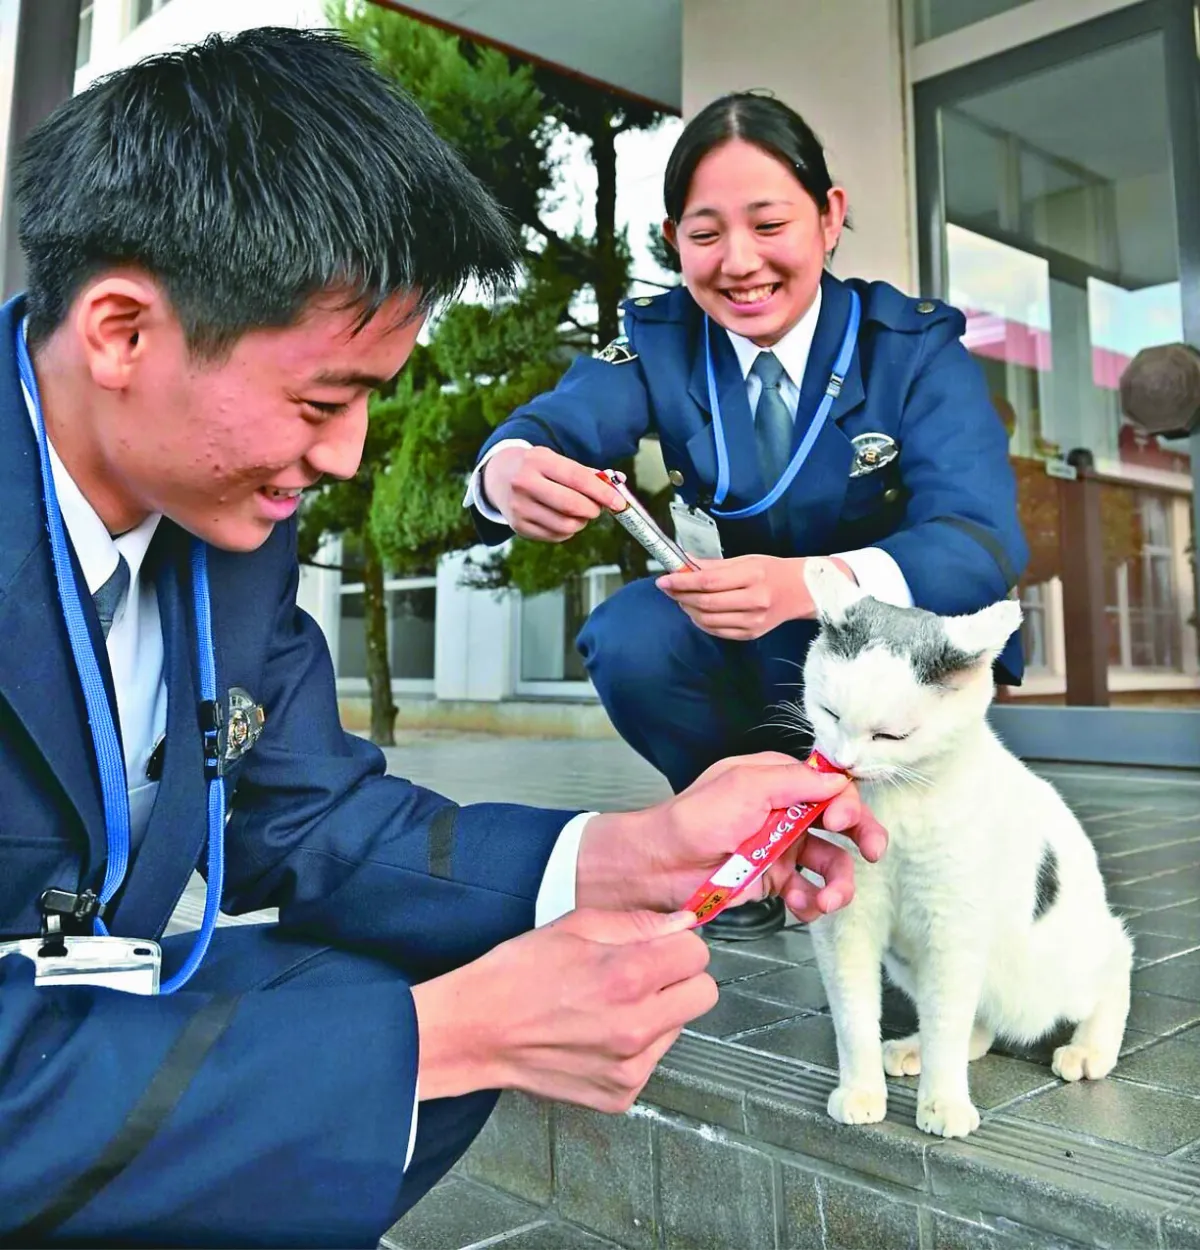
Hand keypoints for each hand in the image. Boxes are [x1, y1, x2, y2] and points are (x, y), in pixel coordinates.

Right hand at [411, 908, 716, 1110]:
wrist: (478, 1030)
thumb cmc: (518, 972)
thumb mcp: (577, 926)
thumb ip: (638, 923)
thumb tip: (682, 923)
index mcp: (630, 975)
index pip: (698, 953)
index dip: (677, 943)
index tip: (660, 945)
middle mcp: (637, 1025)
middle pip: (704, 994)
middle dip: (680, 978)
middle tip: (645, 973)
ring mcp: (631, 1066)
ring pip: (678, 1027)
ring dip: (657, 1013)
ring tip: (608, 1005)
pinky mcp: (620, 1094)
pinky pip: (651, 1060)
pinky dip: (634, 1046)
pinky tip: (597, 1033)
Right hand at [482, 445, 622, 541]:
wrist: (499, 476)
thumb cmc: (537, 468)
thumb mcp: (556, 460)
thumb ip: (587, 473)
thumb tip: (618, 483)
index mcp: (538, 461)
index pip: (577, 478)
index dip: (602, 493)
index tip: (619, 502)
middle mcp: (525, 483)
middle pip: (572, 505)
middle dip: (593, 509)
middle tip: (597, 508)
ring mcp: (519, 507)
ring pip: (566, 525)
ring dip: (581, 522)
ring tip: (579, 513)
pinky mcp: (518, 526)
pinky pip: (555, 536)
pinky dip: (567, 531)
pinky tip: (563, 519)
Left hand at [577, 752, 887, 922]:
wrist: (658, 868)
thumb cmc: (692, 820)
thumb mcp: (743, 787)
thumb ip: (793, 782)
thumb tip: (838, 780)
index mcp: (776, 781)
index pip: (829, 785)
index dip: (845, 802)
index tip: (842, 819)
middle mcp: (784, 812)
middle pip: (841, 823)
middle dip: (862, 836)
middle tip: (873, 851)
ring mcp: (780, 849)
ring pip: (831, 863)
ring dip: (839, 882)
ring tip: (829, 899)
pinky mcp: (773, 882)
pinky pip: (808, 892)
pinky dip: (812, 902)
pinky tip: (801, 906)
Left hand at [653, 555, 804, 639]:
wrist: (802, 592)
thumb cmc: (772, 571)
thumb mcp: (745, 560)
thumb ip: (712, 565)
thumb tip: (682, 562)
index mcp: (752, 576)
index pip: (709, 581)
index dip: (682, 582)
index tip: (664, 580)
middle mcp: (754, 601)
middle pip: (706, 603)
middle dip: (681, 596)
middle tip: (669, 588)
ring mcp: (753, 621)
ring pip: (708, 620)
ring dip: (689, 610)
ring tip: (683, 599)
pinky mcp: (751, 634)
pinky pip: (717, 631)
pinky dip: (702, 622)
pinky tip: (697, 612)